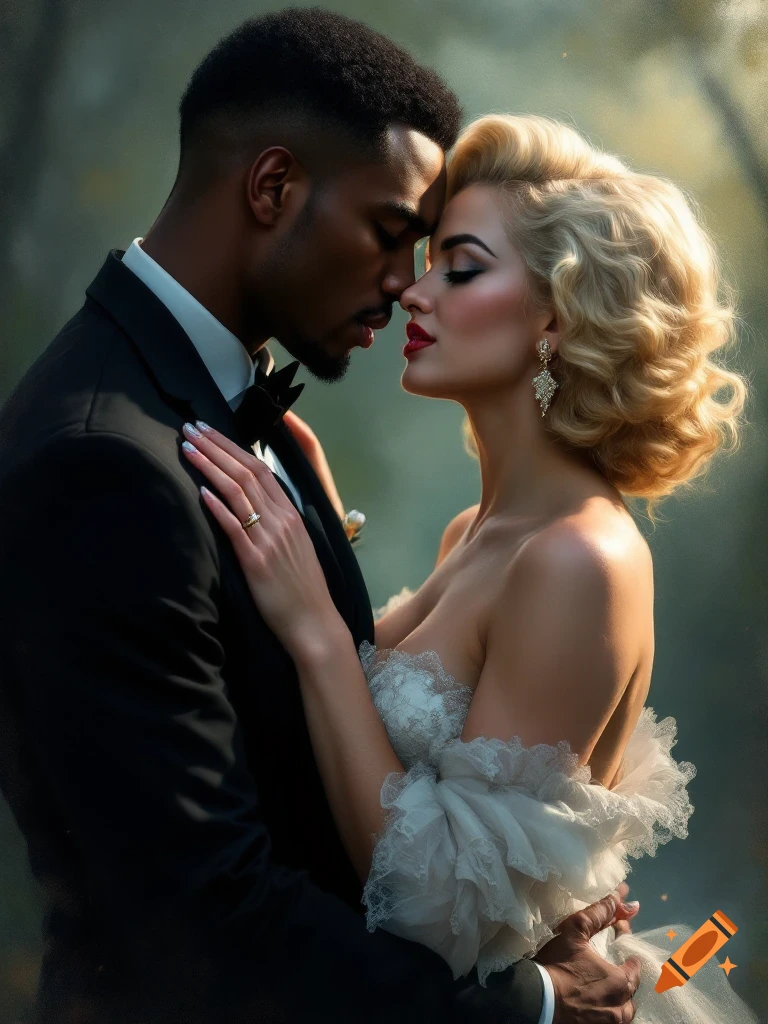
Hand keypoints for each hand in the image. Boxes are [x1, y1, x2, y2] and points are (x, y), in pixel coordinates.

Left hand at [181, 421, 341, 655]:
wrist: (314, 623)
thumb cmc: (303, 590)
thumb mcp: (297, 548)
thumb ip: (278, 525)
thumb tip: (255, 507)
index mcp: (291, 515)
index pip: (260, 469)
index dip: (232, 447)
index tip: (209, 431)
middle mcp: (282, 521)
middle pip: (246, 472)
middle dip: (216, 446)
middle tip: (191, 426)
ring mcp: (269, 539)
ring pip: (238, 492)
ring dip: (210, 466)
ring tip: (187, 448)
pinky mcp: (256, 561)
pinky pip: (235, 527)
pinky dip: (217, 506)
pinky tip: (201, 490)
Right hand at [535, 893, 640, 1023]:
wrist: (536, 1002)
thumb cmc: (558, 966)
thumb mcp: (575, 932)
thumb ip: (600, 913)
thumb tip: (623, 896)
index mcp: (621, 982)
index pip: (635, 965)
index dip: (625, 950)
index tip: (615, 941)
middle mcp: (622, 1008)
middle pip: (630, 989)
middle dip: (623, 975)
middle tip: (607, 964)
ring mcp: (610, 1023)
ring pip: (623, 1010)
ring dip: (617, 996)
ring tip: (602, 986)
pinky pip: (610, 1020)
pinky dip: (607, 1010)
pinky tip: (594, 1002)